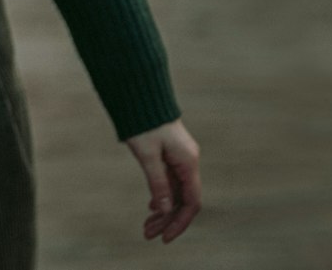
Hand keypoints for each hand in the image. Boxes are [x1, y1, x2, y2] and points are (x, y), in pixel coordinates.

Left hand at [123, 118, 200, 242]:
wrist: (140, 93)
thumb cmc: (143, 121)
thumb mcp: (147, 154)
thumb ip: (157, 182)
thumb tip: (164, 210)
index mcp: (188, 162)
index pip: (191, 202)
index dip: (180, 222)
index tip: (165, 238)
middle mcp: (188, 161)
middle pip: (182, 200)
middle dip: (167, 219)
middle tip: (148, 234)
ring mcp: (180, 157)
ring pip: (176, 192)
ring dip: (162, 210)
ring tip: (146, 226)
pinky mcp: (171, 154)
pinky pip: (170, 182)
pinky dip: (161, 196)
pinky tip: (151, 207)